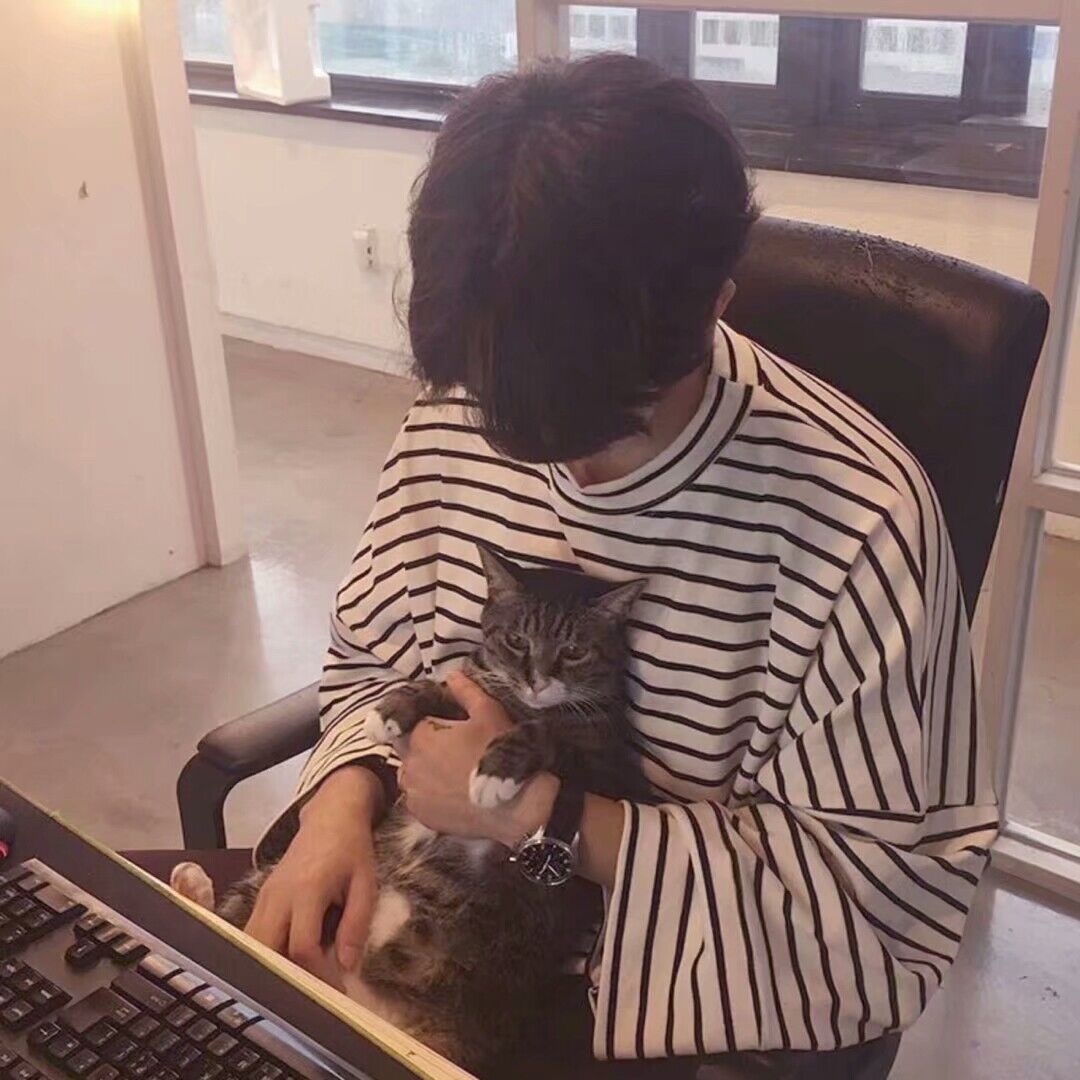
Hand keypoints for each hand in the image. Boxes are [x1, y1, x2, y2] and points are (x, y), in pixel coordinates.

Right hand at [244, 766, 382, 982]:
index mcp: (307, 889)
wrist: (331, 817)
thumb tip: (347, 965)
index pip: (302, 945)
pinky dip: (265, 954)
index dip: (316, 974)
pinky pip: (253, 934)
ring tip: (297, 985)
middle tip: (309, 996)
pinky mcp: (261, 898)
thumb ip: (356, 923)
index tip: (334, 991)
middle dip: (285, 978)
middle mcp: (278, 895)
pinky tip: (285, 966)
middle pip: (266, 950)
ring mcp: (265, 896)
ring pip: (253, 945)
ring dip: (271, 969)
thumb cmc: (352, 849)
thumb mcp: (366, 882)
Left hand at [399, 671, 556, 845]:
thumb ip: (466, 692)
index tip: (457, 730)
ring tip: (456, 774)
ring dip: (426, 770)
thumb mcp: (489, 713)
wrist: (514, 807)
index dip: (437, 724)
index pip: (418, 721)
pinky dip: (430, 794)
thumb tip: (453, 674)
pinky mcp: (421, 817)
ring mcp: (412, 793)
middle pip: (412, 748)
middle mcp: (408, 765)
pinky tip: (453, 794)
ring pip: (413, 774)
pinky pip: (419, 799)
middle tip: (459, 752)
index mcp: (420, 736)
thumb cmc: (499, 754)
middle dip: (429, 746)